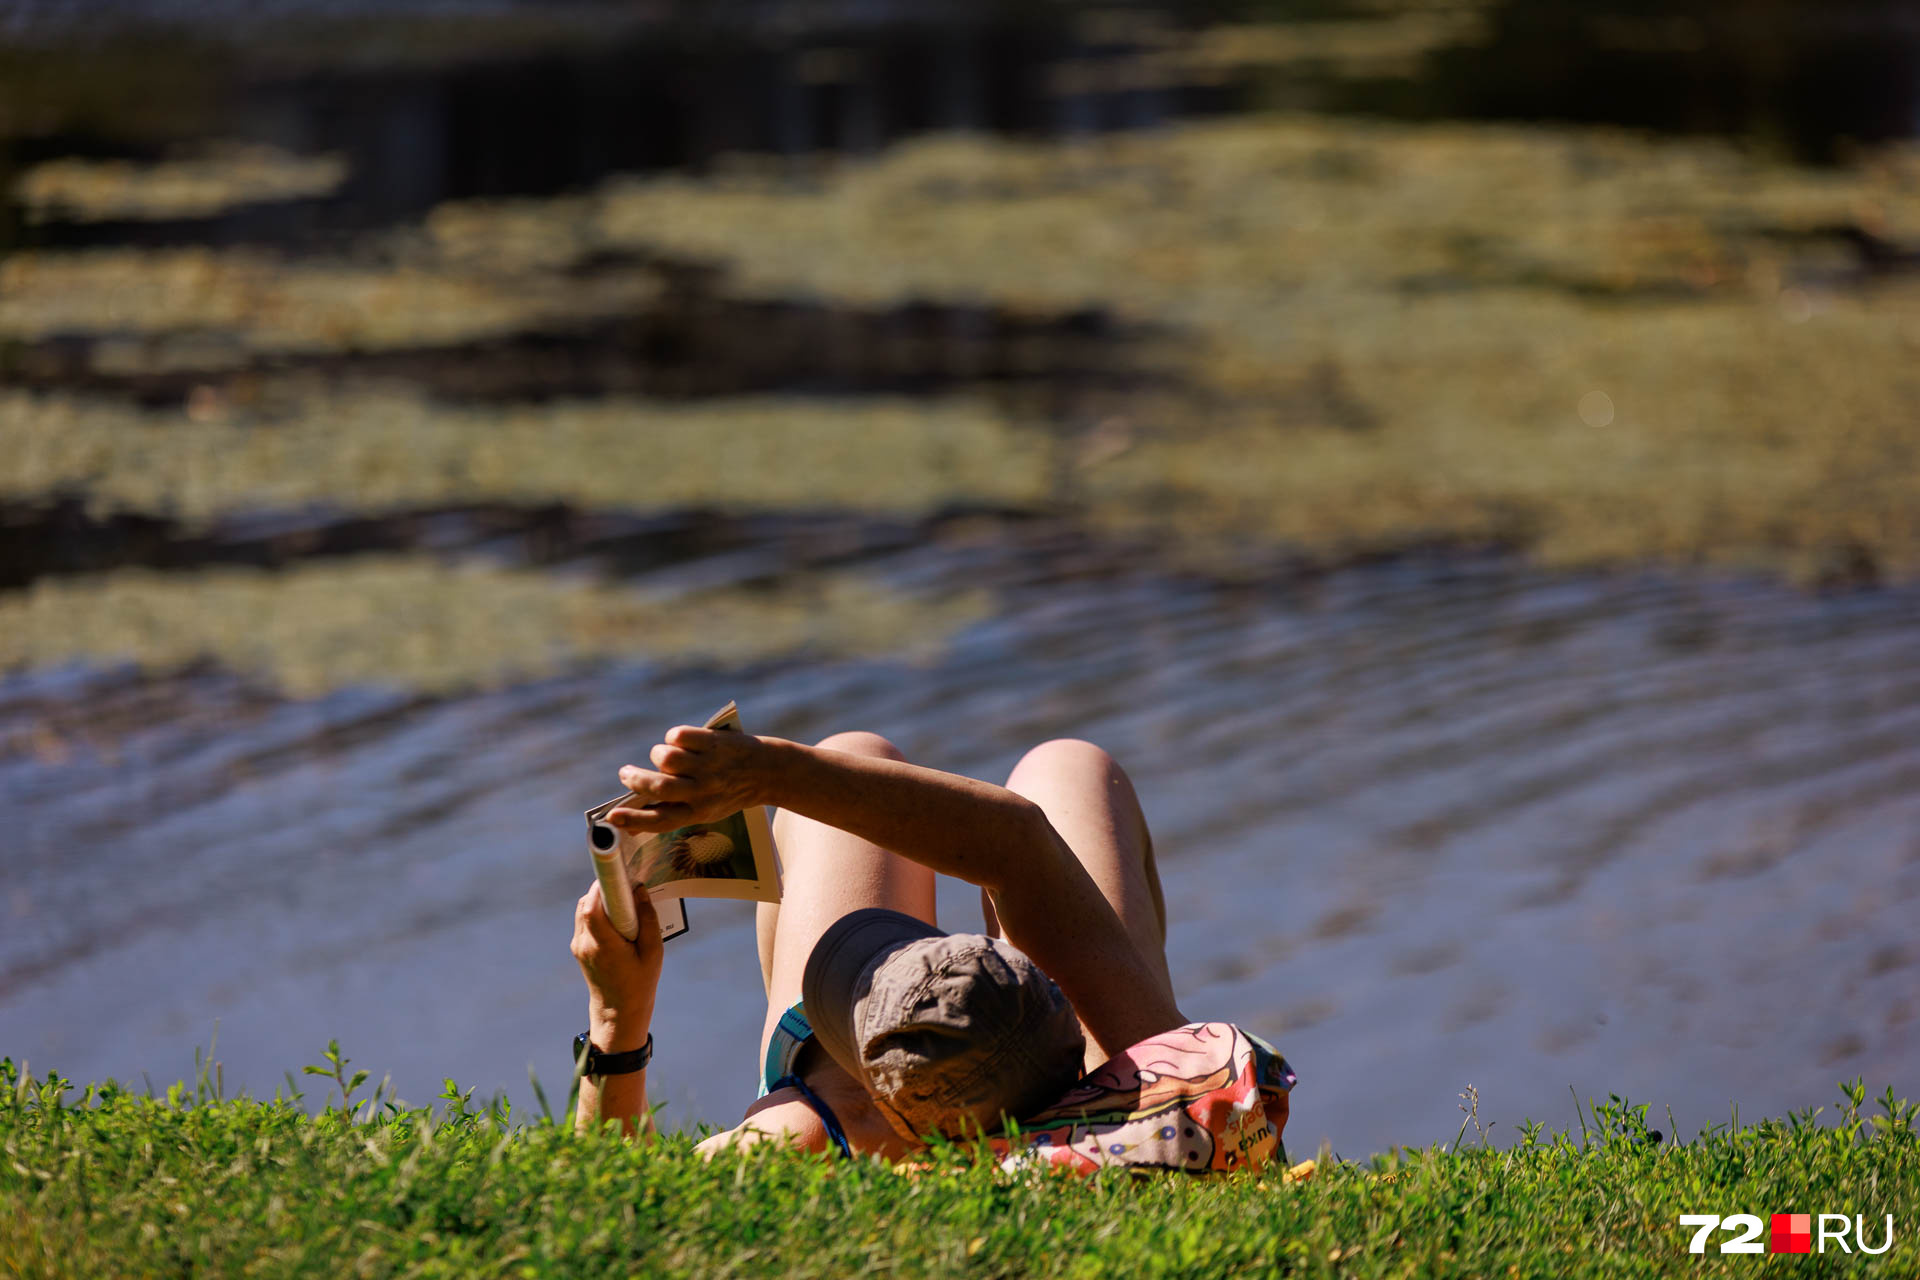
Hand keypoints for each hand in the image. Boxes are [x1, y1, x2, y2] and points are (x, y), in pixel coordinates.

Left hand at [570, 880, 663, 1050]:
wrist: (618, 1013)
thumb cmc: (639, 983)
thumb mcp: (653, 953)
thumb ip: (648, 920)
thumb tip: (640, 890)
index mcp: (603, 945)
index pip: (591, 907)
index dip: (600, 886)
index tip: (615, 871)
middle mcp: (585, 943)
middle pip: (586, 904)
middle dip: (605, 890)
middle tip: (627, 886)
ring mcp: (579, 946)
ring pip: (584, 910)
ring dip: (601, 901)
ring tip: (625, 905)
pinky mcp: (579, 949)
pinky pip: (586, 921)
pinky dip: (599, 913)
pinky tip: (618, 920)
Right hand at [606, 725, 772, 833]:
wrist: (771, 772)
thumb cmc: (730, 791)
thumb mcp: (706, 810)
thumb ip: (674, 812)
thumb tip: (632, 822)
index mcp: (699, 813)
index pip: (660, 821)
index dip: (633, 820)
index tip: (611, 818)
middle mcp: (703, 792)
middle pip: (659, 787)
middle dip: (636, 780)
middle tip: (626, 773)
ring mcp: (709, 766)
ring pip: (666, 758)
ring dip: (659, 755)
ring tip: (665, 756)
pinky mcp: (714, 743)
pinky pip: (679, 736)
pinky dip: (674, 737)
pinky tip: (683, 740)